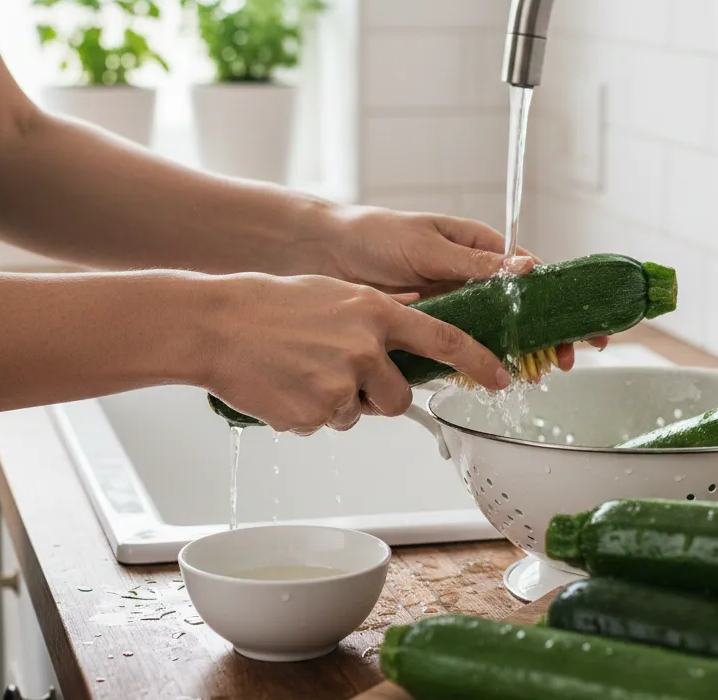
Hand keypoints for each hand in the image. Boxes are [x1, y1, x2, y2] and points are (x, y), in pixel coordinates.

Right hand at [199, 273, 510, 434]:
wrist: (217, 324)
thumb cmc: (270, 304)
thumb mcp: (336, 292)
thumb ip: (377, 309)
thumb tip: (413, 310)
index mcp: (377, 311)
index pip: (446, 341)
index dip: (479, 363)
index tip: (501, 379)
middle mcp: (367, 347)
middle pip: (400, 397)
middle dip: (379, 396)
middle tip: (342, 377)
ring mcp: (342, 383)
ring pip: (358, 414)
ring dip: (338, 404)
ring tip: (301, 373)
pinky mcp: (315, 413)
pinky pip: (324, 425)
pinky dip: (308, 414)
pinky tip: (284, 386)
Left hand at [324, 206, 608, 363]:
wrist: (325, 254)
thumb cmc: (375, 235)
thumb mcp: (429, 246)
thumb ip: (476, 263)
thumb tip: (528, 269)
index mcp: (479, 247)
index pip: (532, 274)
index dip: (560, 300)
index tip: (581, 326)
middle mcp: (472, 277)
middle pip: (522, 310)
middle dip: (546, 335)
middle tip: (561, 362)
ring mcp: (453, 304)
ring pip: (496, 333)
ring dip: (517, 354)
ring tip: (533, 375)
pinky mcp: (431, 327)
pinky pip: (461, 347)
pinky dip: (477, 363)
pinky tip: (490, 378)